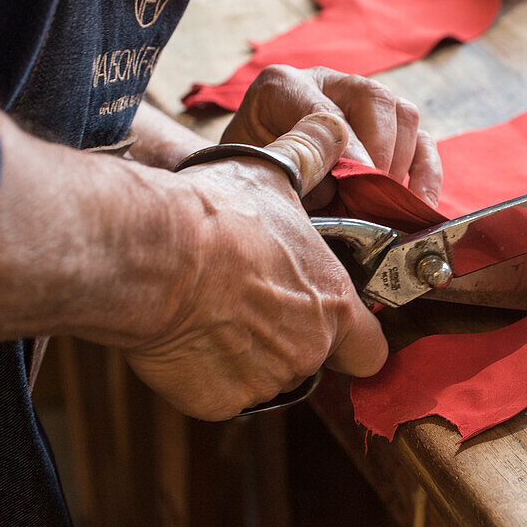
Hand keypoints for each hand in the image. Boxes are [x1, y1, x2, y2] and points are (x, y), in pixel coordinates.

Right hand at [122, 112, 388, 418]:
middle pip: (311, 360)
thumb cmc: (219, 215)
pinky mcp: (218, 402)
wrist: (155, 253)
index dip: (356, 340)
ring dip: (247, 356)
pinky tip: (187, 336)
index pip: (371, 349)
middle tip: (251, 304)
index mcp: (333, 304)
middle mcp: (308, 350)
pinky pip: (219, 396)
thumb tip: (330, 124)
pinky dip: (205, 376)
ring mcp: (264, 380)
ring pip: (264, 377)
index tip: (336, 327)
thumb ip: (311, 156)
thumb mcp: (274, 175)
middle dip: (289, 340)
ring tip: (213, 312)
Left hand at [223, 65, 442, 206]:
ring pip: (403, 115)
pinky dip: (426, 174)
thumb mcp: (255, 173)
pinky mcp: (389, 130)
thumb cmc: (250, 177)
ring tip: (384, 201)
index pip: (323, 107)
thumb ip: (293, 172)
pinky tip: (418, 204)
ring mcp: (362, 104)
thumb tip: (340, 187)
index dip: (346, 143)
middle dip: (379, 150)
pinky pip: (422, 142)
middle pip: (374, 98)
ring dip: (401, 162)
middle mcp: (327, 84)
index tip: (359, 175)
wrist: (251, 179)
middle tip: (374, 193)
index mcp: (282, 87)